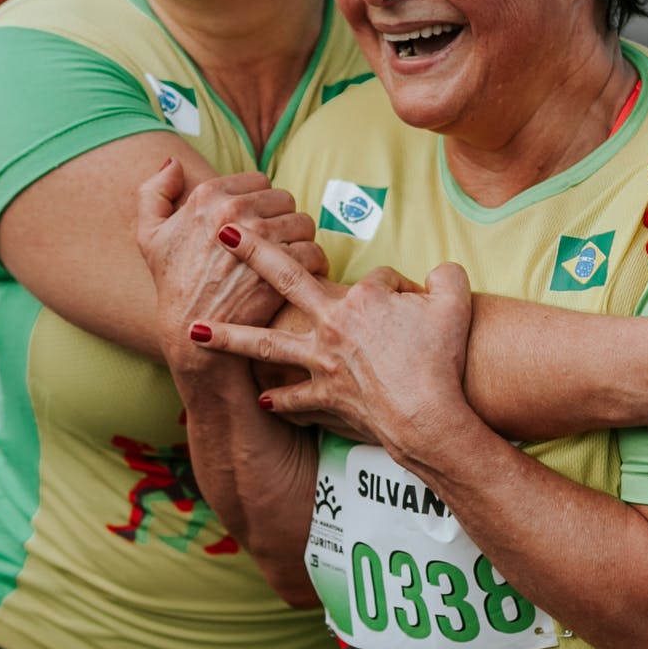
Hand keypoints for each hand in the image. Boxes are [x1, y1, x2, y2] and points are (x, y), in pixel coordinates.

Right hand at [135, 158, 324, 376]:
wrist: (193, 336)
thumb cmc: (174, 284)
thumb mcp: (149, 237)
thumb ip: (153, 193)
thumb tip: (172, 164)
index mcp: (207, 197)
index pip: (259, 181)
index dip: (260, 203)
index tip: (255, 224)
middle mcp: (233, 213)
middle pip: (285, 200)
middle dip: (282, 220)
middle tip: (276, 243)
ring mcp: (259, 241)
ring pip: (303, 223)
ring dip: (301, 240)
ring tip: (291, 257)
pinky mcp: (280, 268)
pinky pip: (313, 251)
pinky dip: (314, 264)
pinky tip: (304, 274)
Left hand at [191, 226, 472, 454]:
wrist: (427, 416)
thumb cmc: (441, 358)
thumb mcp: (454, 302)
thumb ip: (445, 276)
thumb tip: (438, 272)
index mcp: (361, 299)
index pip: (374, 278)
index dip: (396, 289)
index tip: (413, 304)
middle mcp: (331, 325)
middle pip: (285, 281)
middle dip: (253, 254)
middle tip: (223, 233)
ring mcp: (322, 364)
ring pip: (265, 345)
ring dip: (228, 338)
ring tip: (193, 331)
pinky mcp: (324, 398)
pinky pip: (293, 399)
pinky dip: (278, 399)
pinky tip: (262, 398)